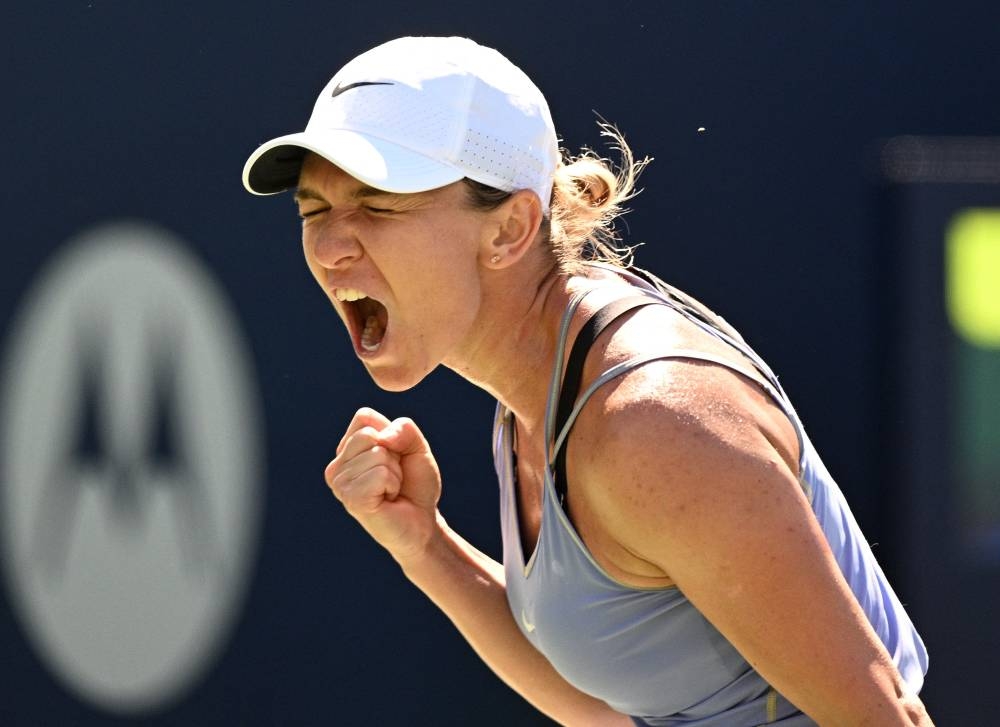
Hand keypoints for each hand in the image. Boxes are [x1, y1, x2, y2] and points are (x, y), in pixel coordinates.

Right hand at [325, 407, 441, 562]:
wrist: (422, 523)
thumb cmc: (415, 485)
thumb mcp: (416, 447)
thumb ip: (404, 429)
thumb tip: (383, 438)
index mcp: (346, 448)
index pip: (363, 417)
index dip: (390, 434)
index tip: (394, 458)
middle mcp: (336, 464)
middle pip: (369, 434)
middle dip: (393, 454)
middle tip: (393, 477)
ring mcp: (339, 483)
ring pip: (377, 454)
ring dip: (394, 473)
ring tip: (390, 490)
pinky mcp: (350, 498)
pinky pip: (380, 474)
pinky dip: (393, 484)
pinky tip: (387, 499)